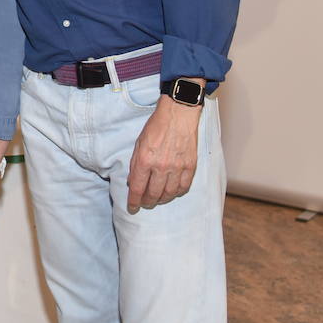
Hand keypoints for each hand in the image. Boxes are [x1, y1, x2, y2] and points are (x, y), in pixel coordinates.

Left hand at [126, 94, 202, 212]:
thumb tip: (133, 181)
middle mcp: (160, 166)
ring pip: (168, 194)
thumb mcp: (138, 143)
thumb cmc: (156, 126)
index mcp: (144, 160)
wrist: (178, 114)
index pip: (137, 188)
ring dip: (161, 199)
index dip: (134, 201)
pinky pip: (183, 187)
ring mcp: (176, 168)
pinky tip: (172, 192)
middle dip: (147, 202)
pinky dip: (176, 193)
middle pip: (153, 194)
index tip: (132, 207)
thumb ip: (136, 163)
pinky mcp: (190, 166)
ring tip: (157, 199)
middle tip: (144, 204)